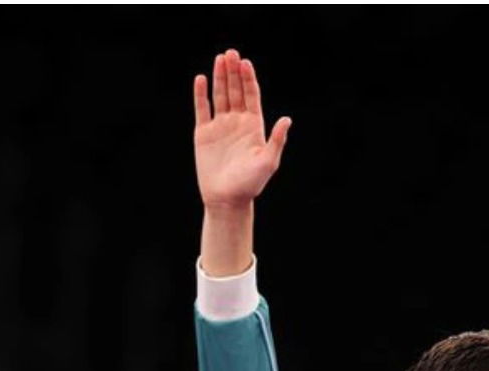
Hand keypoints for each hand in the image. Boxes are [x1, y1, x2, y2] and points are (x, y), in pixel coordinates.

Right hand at [194, 48, 291, 209]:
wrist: (227, 199)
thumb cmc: (250, 183)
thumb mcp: (268, 162)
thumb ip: (276, 140)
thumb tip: (287, 119)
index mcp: (254, 126)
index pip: (251, 96)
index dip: (249, 79)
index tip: (245, 63)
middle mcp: (237, 122)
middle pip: (236, 91)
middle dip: (233, 72)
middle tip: (231, 53)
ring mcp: (220, 126)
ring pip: (220, 95)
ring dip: (220, 77)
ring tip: (219, 59)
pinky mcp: (204, 133)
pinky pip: (202, 109)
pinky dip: (201, 94)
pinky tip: (201, 79)